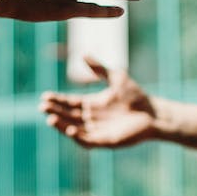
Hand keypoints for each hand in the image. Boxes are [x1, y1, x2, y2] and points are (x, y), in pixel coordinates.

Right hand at [40, 57, 155, 147]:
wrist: (153, 113)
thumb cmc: (136, 95)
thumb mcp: (116, 78)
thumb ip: (99, 68)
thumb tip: (82, 54)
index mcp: (92, 104)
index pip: (69, 103)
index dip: (57, 100)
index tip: (45, 96)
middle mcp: (92, 118)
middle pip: (68, 115)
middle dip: (55, 111)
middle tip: (42, 106)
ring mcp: (97, 130)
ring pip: (73, 129)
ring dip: (61, 125)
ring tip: (50, 118)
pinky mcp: (105, 141)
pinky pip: (87, 141)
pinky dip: (77, 137)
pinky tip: (69, 129)